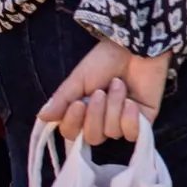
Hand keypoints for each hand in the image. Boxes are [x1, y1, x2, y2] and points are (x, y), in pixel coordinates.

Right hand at [40, 40, 169, 144]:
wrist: (135, 48)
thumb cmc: (106, 60)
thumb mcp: (78, 78)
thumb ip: (62, 99)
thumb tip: (42, 117)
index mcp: (83, 112)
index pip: (71, 133)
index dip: (73, 123)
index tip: (78, 103)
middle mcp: (102, 121)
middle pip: (92, 138)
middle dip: (96, 114)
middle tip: (100, 92)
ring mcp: (122, 122)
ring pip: (112, 132)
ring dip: (114, 106)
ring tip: (119, 84)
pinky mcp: (143, 120)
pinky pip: (132, 133)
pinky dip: (130, 118)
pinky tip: (131, 102)